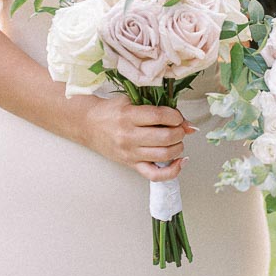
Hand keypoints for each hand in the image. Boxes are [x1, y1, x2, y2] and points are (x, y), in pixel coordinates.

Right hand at [77, 98, 196, 180]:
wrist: (89, 125)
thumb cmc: (111, 111)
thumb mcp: (131, 100)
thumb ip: (157, 107)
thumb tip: (186, 123)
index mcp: (128, 116)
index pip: (159, 116)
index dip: (175, 116)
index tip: (177, 117)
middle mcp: (129, 136)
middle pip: (165, 137)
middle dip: (180, 132)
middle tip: (179, 128)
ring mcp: (130, 153)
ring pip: (164, 155)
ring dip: (178, 147)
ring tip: (176, 140)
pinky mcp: (131, 165)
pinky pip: (155, 175)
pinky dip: (172, 171)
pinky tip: (179, 161)